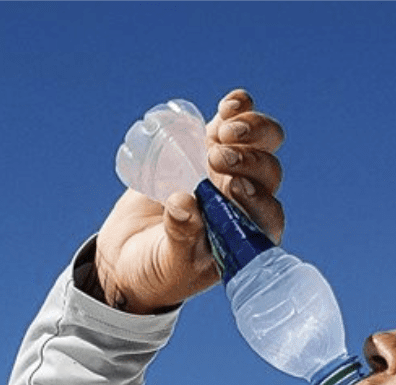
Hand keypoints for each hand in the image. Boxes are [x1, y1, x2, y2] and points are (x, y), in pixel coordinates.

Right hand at [95, 89, 287, 313]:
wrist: (126, 254)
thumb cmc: (156, 269)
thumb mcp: (169, 262)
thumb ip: (180, 237)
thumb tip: (184, 203)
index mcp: (245, 235)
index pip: (268, 214)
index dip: (259, 197)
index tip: (234, 188)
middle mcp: (244, 201)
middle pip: (268, 172)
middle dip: (250, 160)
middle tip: (216, 159)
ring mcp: (227, 171)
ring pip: (260, 143)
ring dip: (250, 131)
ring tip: (222, 133)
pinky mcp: (205, 147)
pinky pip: (232, 122)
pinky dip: (237, 109)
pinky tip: (230, 105)